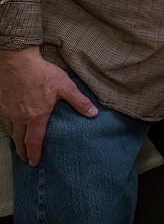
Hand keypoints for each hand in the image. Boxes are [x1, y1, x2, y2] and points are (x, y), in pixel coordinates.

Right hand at [0, 47, 97, 165]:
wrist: (16, 61)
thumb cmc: (41, 73)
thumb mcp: (65, 86)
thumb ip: (79, 102)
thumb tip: (94, 113)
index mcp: (36, 116)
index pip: (34, 141)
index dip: (35, 153)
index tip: (35, 162)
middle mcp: (20, 118)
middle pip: (20, 140)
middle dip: (23, 152)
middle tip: (26, 159)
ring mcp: (8, 112)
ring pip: (11, 132)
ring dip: (15, 142)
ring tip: (19, 147)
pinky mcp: (1, 104)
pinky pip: (4, 122)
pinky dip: (8, 129)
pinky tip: (11, 128)